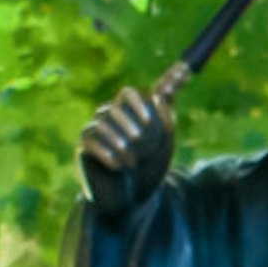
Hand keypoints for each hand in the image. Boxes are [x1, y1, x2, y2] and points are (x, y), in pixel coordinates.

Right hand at [80, 82, 176, 220]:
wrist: (135, 198)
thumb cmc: (150, 165)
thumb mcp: (164, 131)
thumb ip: (168, 100)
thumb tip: (184, 68)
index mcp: (127, 112)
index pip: (129, 94)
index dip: (142, 108)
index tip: (151, 125)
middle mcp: (108, 117)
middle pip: (116, 109)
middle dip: (135, 131)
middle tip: (143, 150)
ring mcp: (94, 132)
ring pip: (103, 124)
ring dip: (124, 145)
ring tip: (133, 163)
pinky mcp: (84, 149)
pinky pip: (90, 140)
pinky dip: (109, 154)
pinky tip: (120, 167)